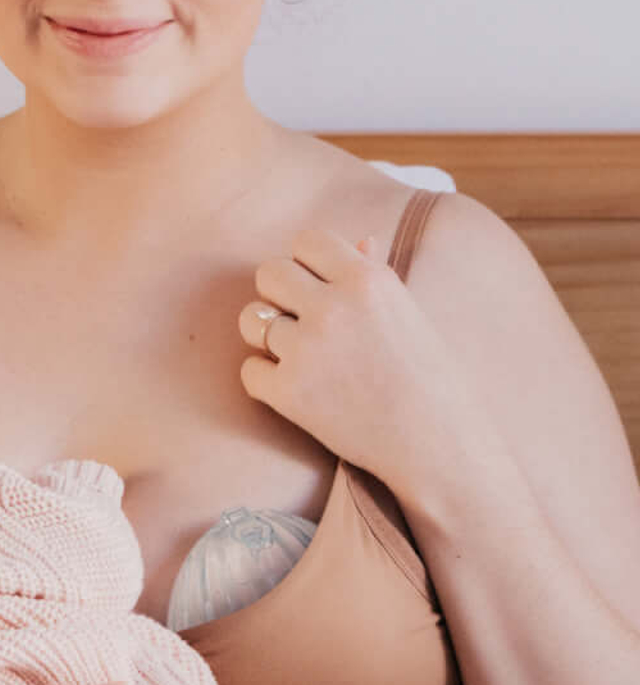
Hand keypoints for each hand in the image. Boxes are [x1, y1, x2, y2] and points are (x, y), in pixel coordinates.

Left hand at [238, 229, 492, 498]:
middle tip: (300, 322)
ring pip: (251, 322)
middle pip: (268, 273)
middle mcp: (332, 308)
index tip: (318, 290)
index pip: (306, 241)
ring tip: (301, 357)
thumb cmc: (429, 378)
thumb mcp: (409, 314)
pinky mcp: (287, 393)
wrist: (435, 443)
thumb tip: (360, 241)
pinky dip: (266, 381)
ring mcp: (306, 350)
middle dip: (278, 295)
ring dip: (268, 338)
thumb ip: (375, 274)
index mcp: (366, 279)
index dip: (306, 265)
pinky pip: (249, 371)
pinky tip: (297, 390)